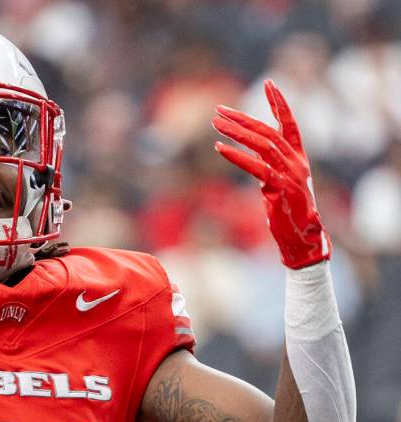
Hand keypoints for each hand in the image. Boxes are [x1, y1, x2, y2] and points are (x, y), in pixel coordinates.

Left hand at [212, 80, 330, 268]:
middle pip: (268, 131)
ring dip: (237, 132)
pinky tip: (219, 148)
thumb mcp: (279, 185)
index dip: (280, 103)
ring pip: (262, 144)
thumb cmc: (289, 215)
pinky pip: (257, 167)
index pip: (290, 124)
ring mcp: (290, 174)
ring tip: (216, 124)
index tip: (268, 83)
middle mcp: (296, 162)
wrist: (303, 240)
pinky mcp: (281, 188)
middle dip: (242, 118)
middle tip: (218, 110)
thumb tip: (251, 157)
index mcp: (299, 159)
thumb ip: (268, 168)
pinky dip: (237, 156)